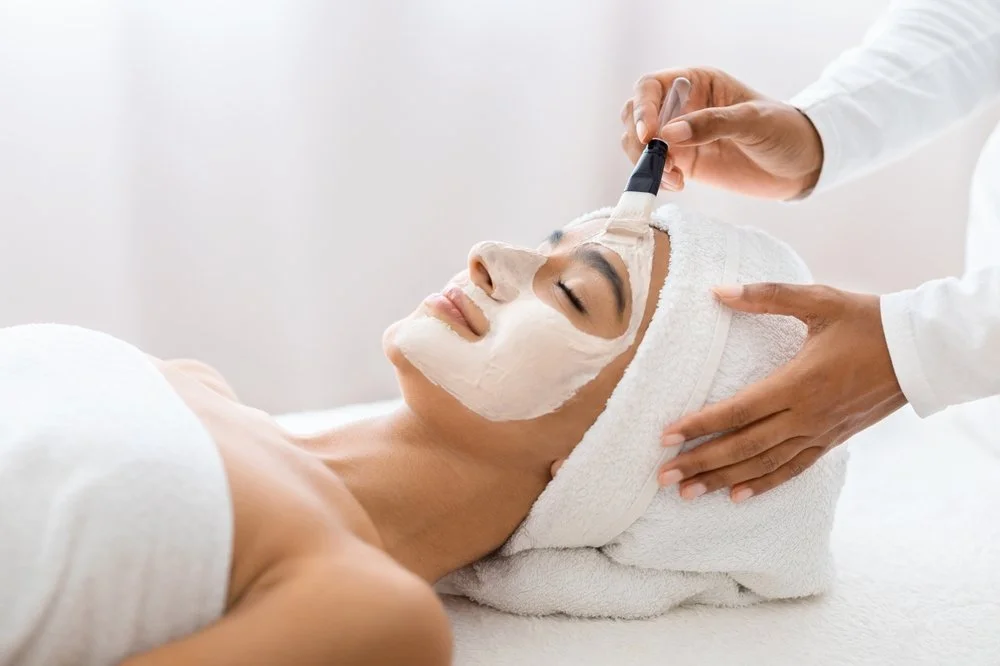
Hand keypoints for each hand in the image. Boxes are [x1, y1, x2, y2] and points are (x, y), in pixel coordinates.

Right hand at [620, 67, 823, 198]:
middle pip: (635, 114)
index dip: (643, 108)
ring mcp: (679, 136)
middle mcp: (681, 106)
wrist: (801, 165)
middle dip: (638, 138)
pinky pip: (654, 168)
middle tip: (656, 160)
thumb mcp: (753, 121)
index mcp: (697, 83)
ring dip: (646, 161)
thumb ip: (712, 123)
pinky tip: (677, 184)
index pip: (651, 87)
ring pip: (639, 143)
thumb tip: (669, 133)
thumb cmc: (784, 131)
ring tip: (674, 178)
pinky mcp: (683, 163)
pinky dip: (656, 178)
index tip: (650, 135)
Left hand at [657, 283, 907, 501]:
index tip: (666, 436)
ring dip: (723, 480)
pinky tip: (738, 496)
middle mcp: (806, 415)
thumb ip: (766, 296)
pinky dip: (764, 484)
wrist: (920, 350)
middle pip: (744, 446)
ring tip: (687, 493)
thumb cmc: (867, 321)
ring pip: (764, 464)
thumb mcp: (818, 301)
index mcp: (798, 382)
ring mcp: (820, 432)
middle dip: (700, 462)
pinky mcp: (832, 440)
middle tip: (663, 476)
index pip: (738, 410)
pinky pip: (793, 469)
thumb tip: (718, 291)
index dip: (700, 424)